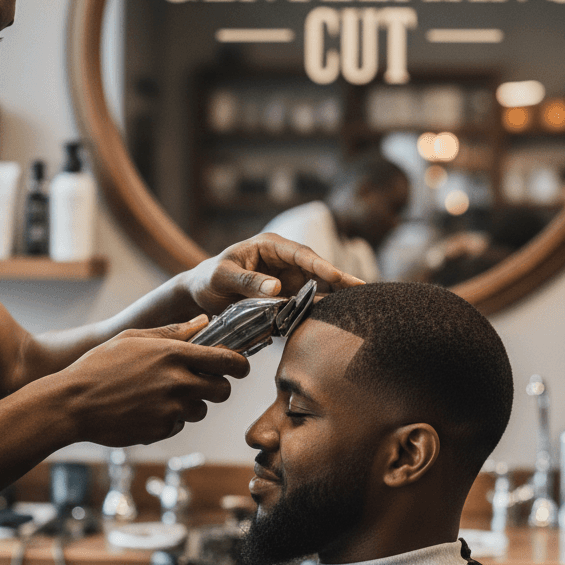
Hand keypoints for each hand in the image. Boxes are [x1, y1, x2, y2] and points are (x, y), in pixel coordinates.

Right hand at [62, 317, 249, 445]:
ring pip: (201, 409)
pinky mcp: (161, 430)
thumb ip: (174, 332)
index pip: (227, 360)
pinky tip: (145, 409)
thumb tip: (204, 322)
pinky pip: (178, 425)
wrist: (72, 404)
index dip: (239, 364)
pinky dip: (169, 419)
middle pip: (222, 389)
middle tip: (202, 382)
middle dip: (217, 386)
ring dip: (191, 403)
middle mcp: (178, 382)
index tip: (239, 367)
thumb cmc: (99, 366)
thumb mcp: (133, 338)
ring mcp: (171, 409)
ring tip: (161, 395)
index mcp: (174, 354)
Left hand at [181, 233, 364, 315]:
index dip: (321, 266)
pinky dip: (319, 309)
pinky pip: (306, 302)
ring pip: (316, 286)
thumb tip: (276, 287)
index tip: (338, 277)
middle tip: (363, 292)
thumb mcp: (222, 277)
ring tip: (357, 308)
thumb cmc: (209, 278)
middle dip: (339, 280)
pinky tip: (335, 319)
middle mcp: (284, 260)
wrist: (201, 293)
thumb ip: (247, 281)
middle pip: (317, 269)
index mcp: (270, 245)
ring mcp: (288, 277)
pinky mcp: (287, 295)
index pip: (302, 254)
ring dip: (334, 296)